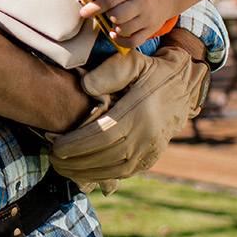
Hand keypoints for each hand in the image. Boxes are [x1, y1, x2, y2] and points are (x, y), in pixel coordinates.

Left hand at [49, 42, 209, 190]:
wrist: (184, 87)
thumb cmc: (152, 71)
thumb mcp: (134, 61)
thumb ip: (111, 71)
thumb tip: (87, 87)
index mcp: (141, 111)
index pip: (104, 134)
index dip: (77, 144)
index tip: (55, 144)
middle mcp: (148, 135)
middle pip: (106, 156)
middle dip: (75, 161)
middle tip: (52, 157)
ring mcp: (151, 150)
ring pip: (114, 170)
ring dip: (85, 173)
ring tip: (62, 167)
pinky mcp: (150, 159)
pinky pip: (124, 173)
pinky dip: (101, 176)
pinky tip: (82, 172)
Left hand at [80, 0, 179, 47]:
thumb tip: (81, 0)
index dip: (95, 7)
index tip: (84, 12)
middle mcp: (140, 3)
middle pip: (117, 16)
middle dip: (107, 17)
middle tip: (107, 14)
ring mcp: (147, 17)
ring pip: (124, 29)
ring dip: (114, 28)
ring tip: (114, 22)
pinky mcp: (151, 29)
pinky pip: (134, 41)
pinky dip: (121, 41)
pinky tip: (116, 35)